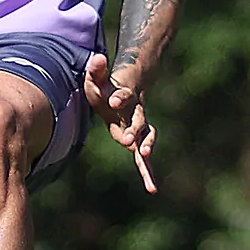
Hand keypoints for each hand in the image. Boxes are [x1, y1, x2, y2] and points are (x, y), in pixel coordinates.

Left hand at [84, 52, 157, 193]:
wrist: (127, 94)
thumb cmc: (107, 88)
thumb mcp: (98, 79)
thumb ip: (96, 70)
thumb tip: (97, 59)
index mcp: (125, 97)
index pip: (123, 96)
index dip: (119, 98)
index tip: (114, 101)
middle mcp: (136, 114)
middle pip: (139, 121)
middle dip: (134, 130)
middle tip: (128, 140)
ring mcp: (139, 128)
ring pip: (147, 138)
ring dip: (146, 147)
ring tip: (144, 157)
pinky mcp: (138, 142)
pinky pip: (144, 159)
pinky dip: (148, 173)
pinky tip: (152, 189)